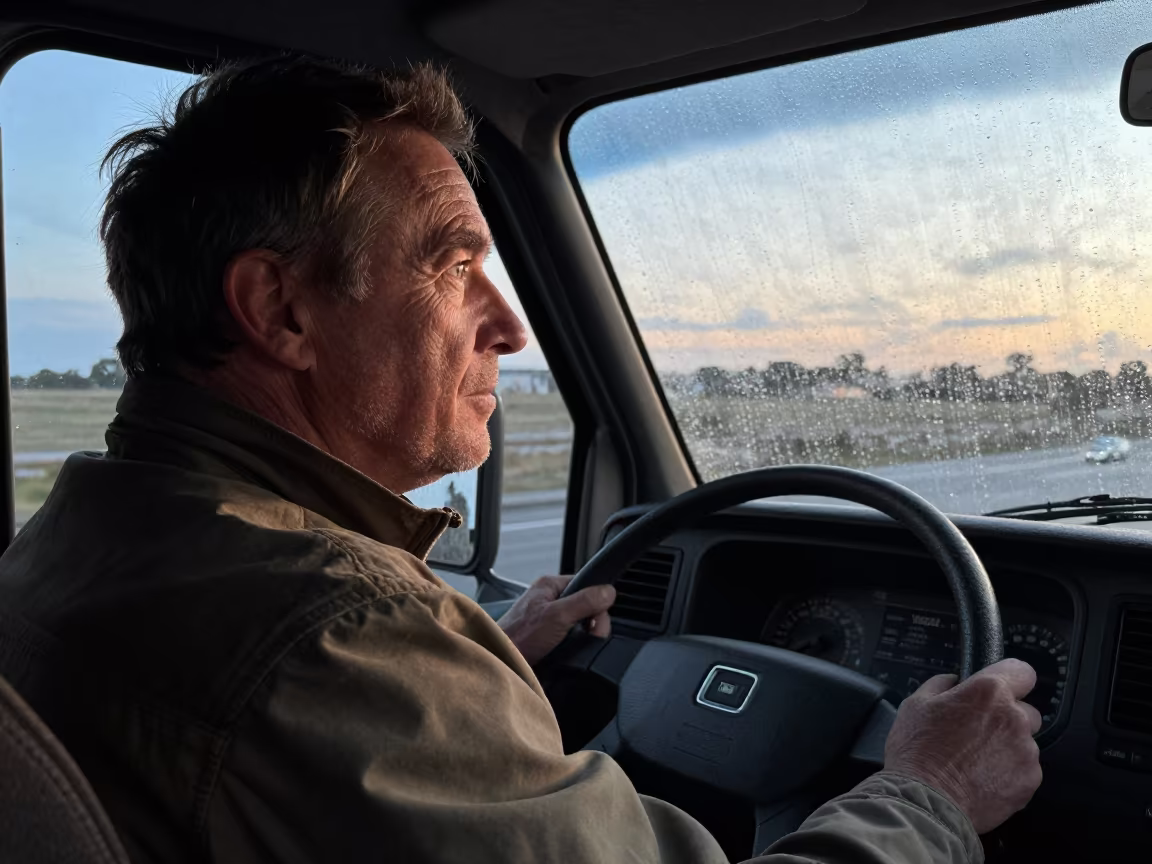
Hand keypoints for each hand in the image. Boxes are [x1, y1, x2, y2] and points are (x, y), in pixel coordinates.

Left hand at [498, 576, 615, 666]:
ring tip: (573, 647)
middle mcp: (549, 599)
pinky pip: (571, 637)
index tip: (595, 621)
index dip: (597, 603)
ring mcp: (548, 618)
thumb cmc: (518, 637)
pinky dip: (573, 645)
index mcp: (550, 585)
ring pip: (580, 624)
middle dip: (591, 624)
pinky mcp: (547, 636)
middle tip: (587, 637)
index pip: (587, 585)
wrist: (501, 661)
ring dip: (582, 637)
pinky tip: (568, 652)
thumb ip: (584, 601)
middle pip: (586, 606)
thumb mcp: (557, 616)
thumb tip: (608, 592)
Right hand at [883, 658, 1042, 834]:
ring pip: (1024, 742)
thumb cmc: (917, 752)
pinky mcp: (1029, 781)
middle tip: (976, 732)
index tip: (1002, 688)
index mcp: (988, 692)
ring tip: (974, 761)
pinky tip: (981, 778)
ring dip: (1006, 747)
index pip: (1022, 671)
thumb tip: (954, 681)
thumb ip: (942, 683)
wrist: (925, 802)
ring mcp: (1025, 752)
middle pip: (1025, 710)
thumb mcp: (915, 703)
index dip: (1010, 678)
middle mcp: (1014, 718)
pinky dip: (1008, 772)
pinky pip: (1024, 769)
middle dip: (1005, 717)